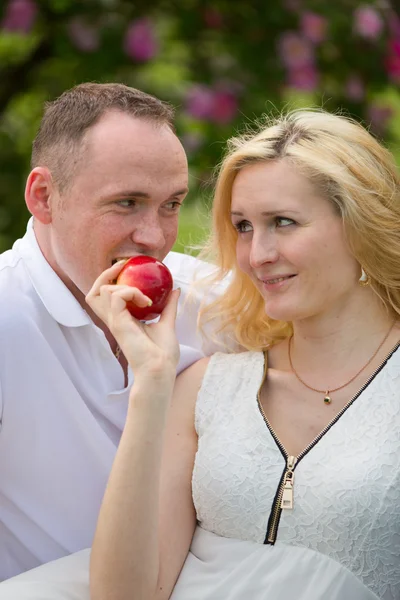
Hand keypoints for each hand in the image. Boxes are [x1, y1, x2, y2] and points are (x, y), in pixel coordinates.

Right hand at [85, 261, 179, 377]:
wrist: (161, 369)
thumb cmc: (163, 354)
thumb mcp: (167, 323)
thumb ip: (168, 307)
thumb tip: (176, 290)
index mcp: (122, 319)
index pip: (104, 296)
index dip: (110, 280)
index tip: (129, 270)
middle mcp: (114, 319)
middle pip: (93, 292)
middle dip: (105, 275)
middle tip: (125, 268)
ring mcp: (115, 321)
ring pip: (102, 291)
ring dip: (124, 285)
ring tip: (144, 297)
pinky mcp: (119, 324)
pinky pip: (117, 296)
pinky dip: (132, 292)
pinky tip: (146, 302)